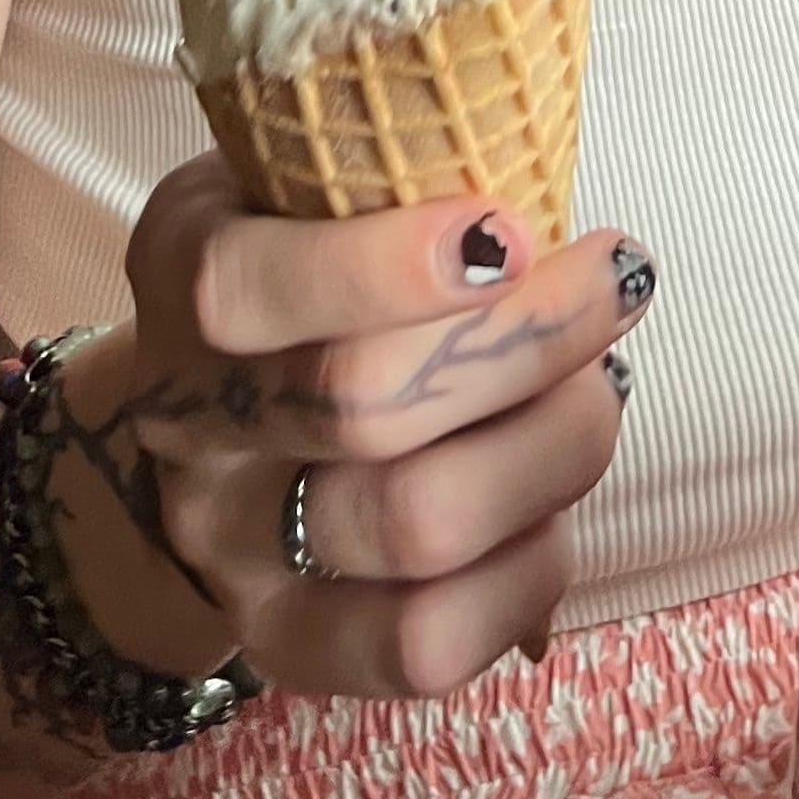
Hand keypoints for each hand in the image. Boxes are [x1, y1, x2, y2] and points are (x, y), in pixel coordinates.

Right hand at [43, 156, 653, 699]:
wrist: (209, 419)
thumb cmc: (306, 258)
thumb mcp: (304, 175)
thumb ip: (390, 159)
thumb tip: (544, 150)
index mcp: (184, 275)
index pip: (247, 287)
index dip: (384, 266)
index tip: (513, 228)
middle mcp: (191, 424)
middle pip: (364, 406)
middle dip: (528, 339)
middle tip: (614, 282)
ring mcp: (233, 549)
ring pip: (416, 525)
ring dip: (552, 446)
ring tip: (596, 385)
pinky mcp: (289, 648)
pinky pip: (424, 646)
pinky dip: (528, 569)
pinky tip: (555, 504)